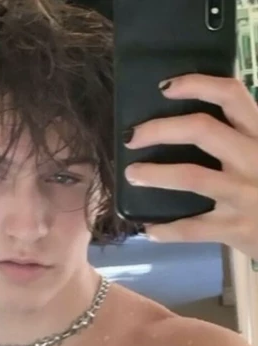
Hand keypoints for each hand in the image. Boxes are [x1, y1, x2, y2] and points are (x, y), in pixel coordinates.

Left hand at [124, 73, 257, 259]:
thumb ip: (239, 140)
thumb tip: (186, 128)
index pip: (232, 95)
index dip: (197, 85)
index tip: (164, 88)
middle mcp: (255, 159)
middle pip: (202, 129)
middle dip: (159, 129)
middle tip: (132, 137)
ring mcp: (245, 194)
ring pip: (192, 176)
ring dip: (155, 174)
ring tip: (131, 174)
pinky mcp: (237, 227)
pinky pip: (192, 229)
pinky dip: (166, 230)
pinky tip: (149, 230)